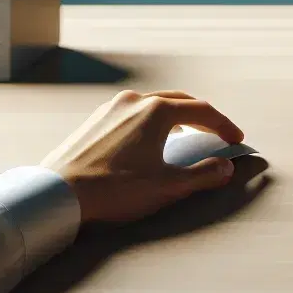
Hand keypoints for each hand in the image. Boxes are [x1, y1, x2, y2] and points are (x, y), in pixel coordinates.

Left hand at [41, 89, 245, 223]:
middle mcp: (135, 100)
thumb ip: (203, 174)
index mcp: (156, 111)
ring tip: (185, 135)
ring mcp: (111, 108)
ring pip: (154, 104)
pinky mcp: (94, 120)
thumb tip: (225, 167)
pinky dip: (151, 121)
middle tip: (216, 132)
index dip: (224, 126)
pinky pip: (132, 112)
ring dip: (175, 116)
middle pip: (179, 100)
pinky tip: (149, 141)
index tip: (236, 139)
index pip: (202, 111)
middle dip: (202, 115)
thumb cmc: (112, 189)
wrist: (57, 192)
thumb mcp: (166, 186)